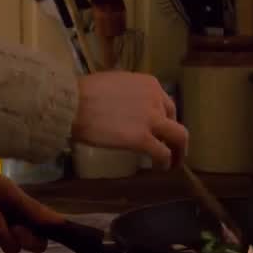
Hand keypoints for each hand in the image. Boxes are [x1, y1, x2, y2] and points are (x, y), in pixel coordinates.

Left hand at [0, 165, 64, 252]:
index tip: (20, 229)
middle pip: (29, 246)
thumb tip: (61, 223)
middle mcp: (11, 223)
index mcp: (21, 210)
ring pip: (9, 248)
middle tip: (8, 224)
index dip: (35, 237)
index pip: (41, 235)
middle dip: (19, 236)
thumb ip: (32, 208)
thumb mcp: (7, 190)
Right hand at [72, 71, 188, 168]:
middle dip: (174, 136)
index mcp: (149, 84)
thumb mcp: (116, 83)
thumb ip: (130, 94)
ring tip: (172, 163)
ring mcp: (151, 119)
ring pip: (179, 137)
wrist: (73, 104)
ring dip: (178, 152)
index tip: (161, 130)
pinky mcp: (143, 139)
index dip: (165, 120)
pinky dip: (165, 163)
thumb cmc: (85, 92)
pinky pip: (163, 153)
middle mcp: (156, 98)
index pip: (167, 104)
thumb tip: (130, 107)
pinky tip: (159, 168)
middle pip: (175, 120)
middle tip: (170, 148)